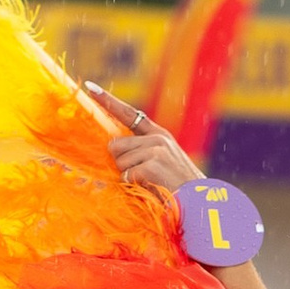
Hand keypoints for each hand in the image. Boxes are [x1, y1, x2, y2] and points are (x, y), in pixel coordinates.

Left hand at [85, 83, 196, 200]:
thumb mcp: (162, 162)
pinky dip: (134, 185)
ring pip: (120, 162)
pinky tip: (151, 187)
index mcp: (159, 134)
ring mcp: (156, 149)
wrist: (199, 201)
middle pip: (116, 145)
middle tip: (141, 176)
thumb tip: (112, 147)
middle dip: (121, 163)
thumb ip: (141, 150)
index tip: (90, 87)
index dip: (108, 101)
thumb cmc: (177, 186)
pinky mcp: (153, 164)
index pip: (129, 114)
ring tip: (150, 183)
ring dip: (129, 177)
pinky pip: (126, 175)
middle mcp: (158, 137)